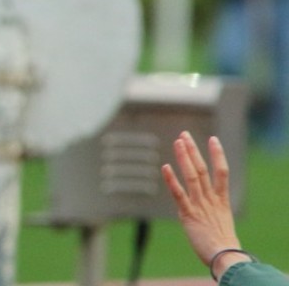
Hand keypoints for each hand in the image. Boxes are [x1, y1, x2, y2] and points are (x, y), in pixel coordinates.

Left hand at [160, 131, 244, 273]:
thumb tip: (208, 204)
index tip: (213, 139)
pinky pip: (178, 194)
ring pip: (192, 176)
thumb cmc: (222, 243)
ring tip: (178, 141)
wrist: (225, 256)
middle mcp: (210, 199)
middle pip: (202, 169)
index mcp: (221, 200)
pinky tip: (165, 166)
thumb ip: (214, 208)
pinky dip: (171, 180)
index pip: (222, 171)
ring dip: (184, 158)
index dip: (218, 154)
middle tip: (184, 134)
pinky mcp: (188, 214)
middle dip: (193, 150)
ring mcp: (199, 205)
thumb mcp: (221, 220)